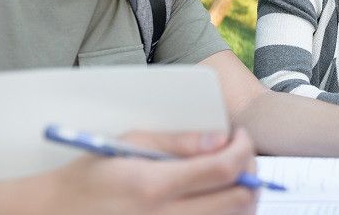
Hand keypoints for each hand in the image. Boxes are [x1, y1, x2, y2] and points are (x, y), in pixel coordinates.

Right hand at [29, 128, 257, 214]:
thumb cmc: (88, 178)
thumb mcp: (128, 145)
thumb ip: (178, 142)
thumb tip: (221, 139)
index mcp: (153, 186)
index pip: (223, 169)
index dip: (243, 149)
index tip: (240, 137)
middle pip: (237, 201)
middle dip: (250, 173)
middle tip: (242, 156)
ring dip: (242, 198)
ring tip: (231, 178)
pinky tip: (214, 201)